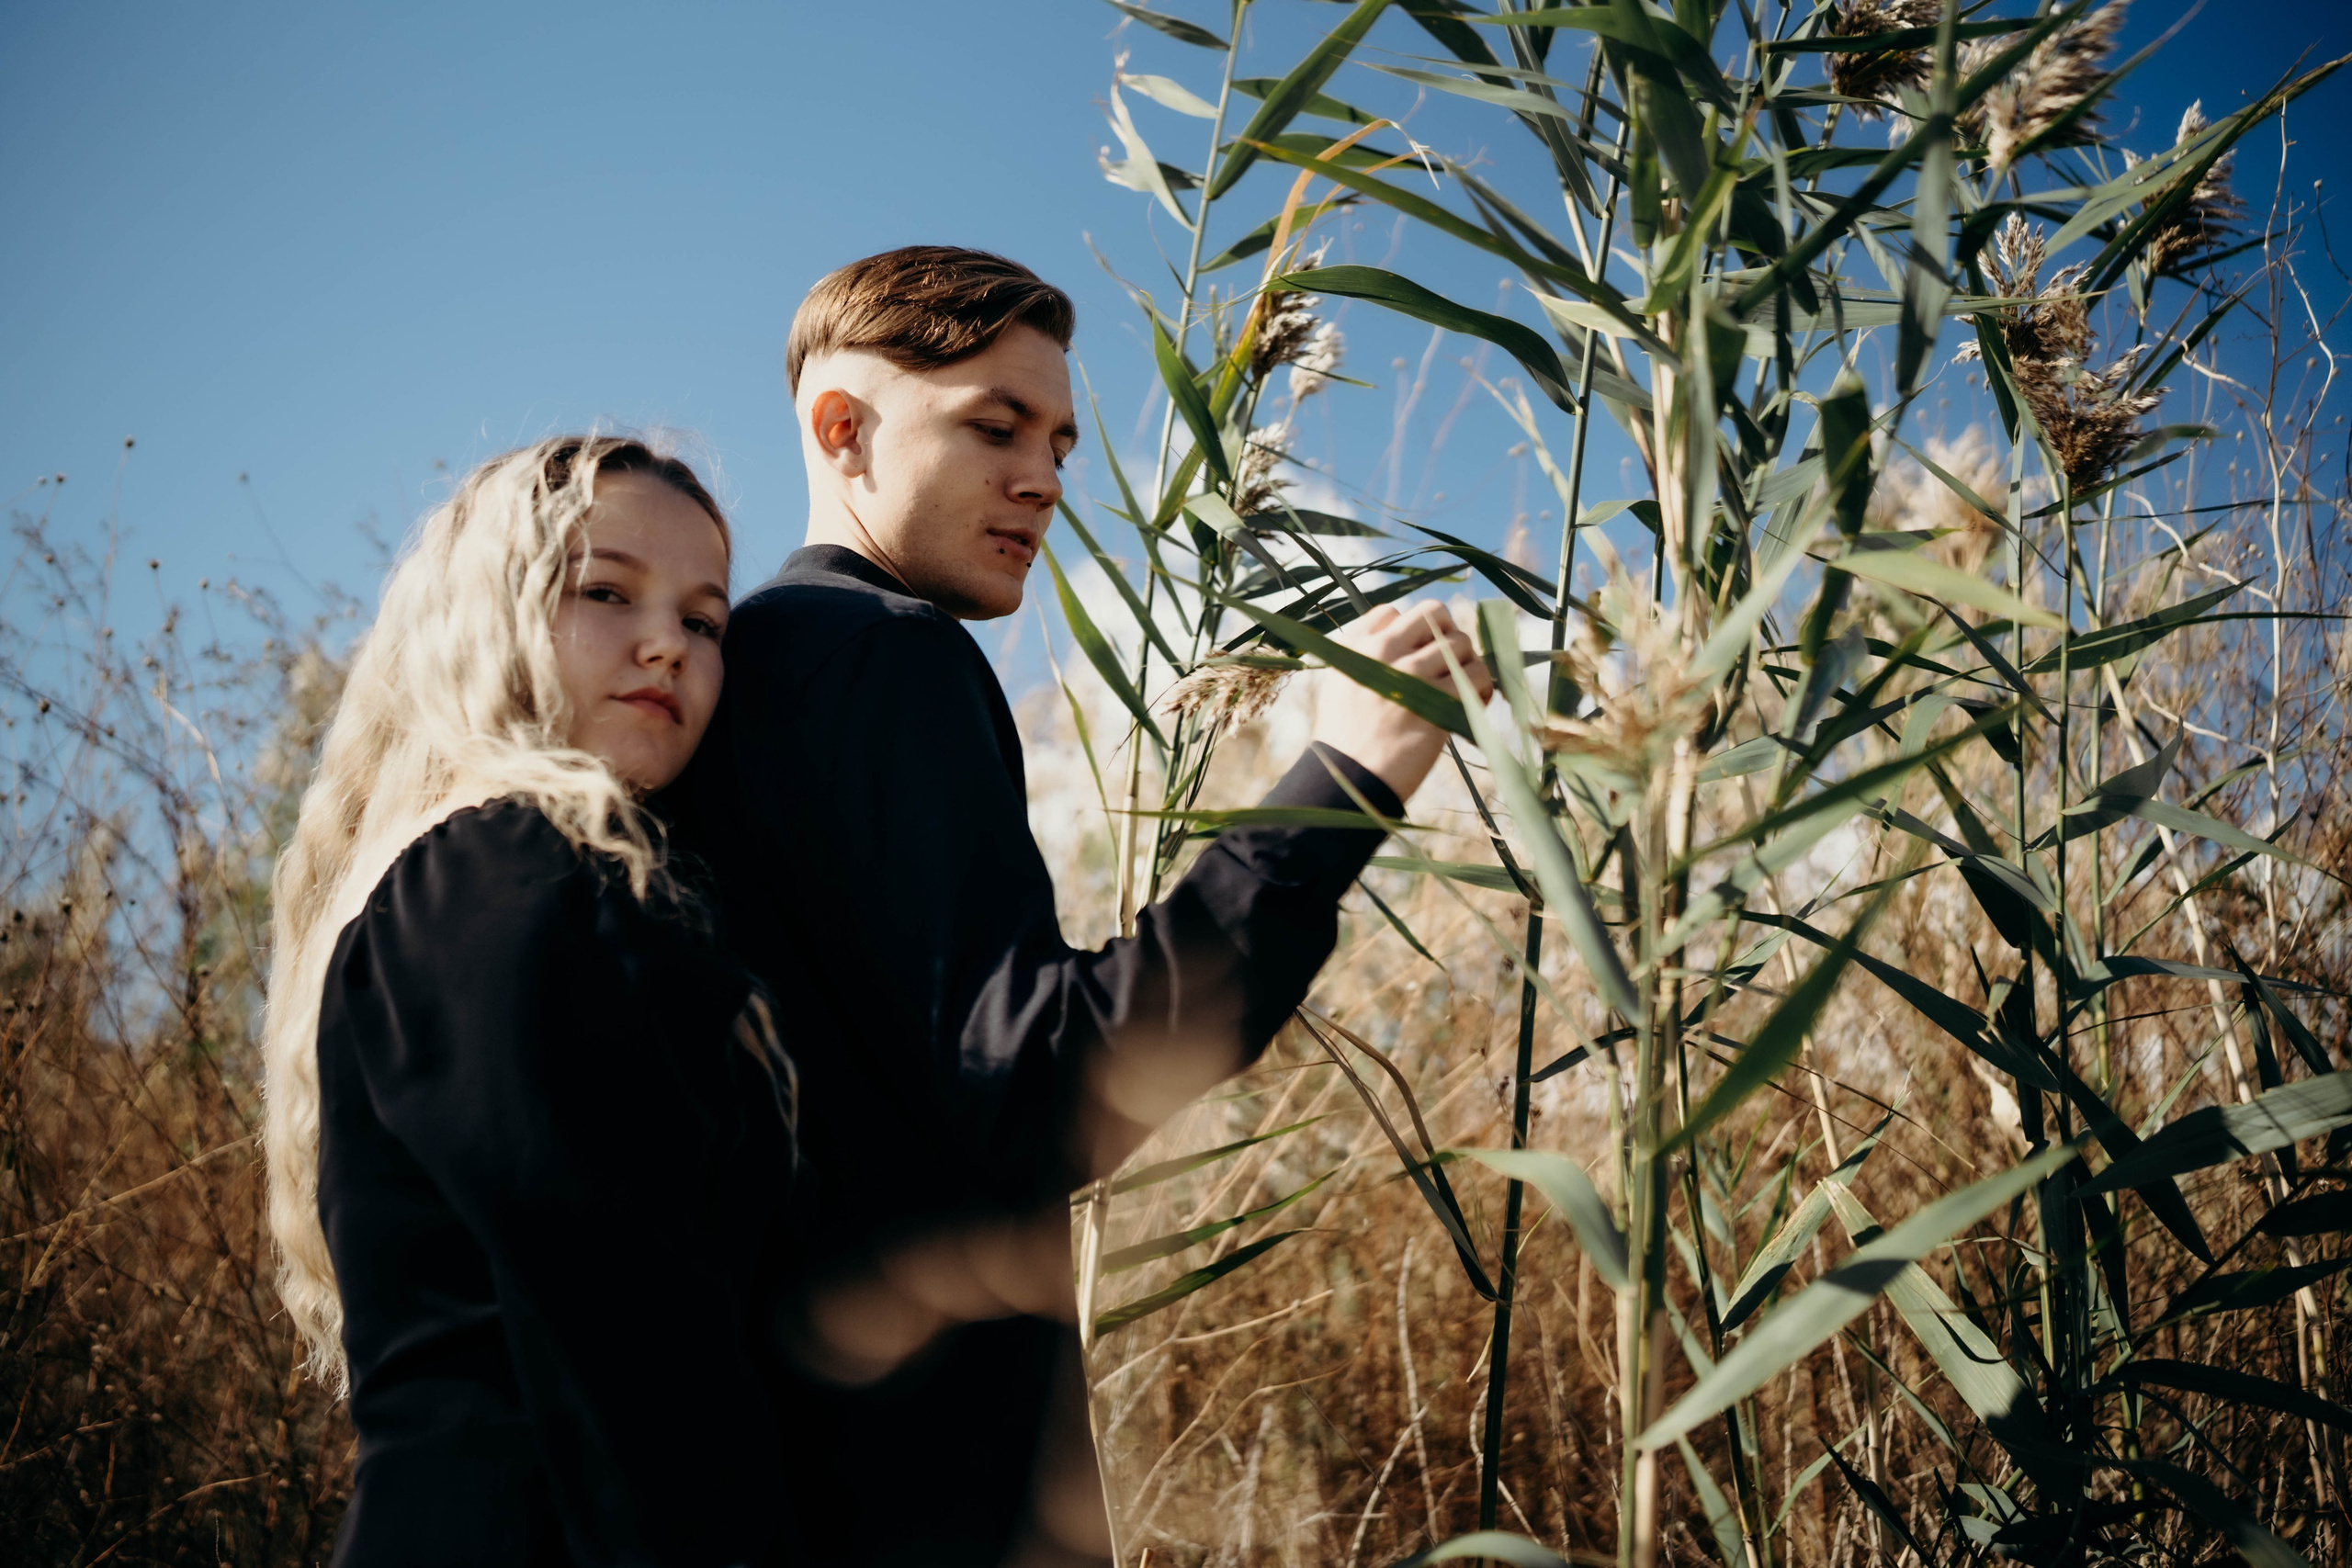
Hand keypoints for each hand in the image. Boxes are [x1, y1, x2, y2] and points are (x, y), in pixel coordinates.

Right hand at [1309, 601, 1493, 803]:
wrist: (1349, 779)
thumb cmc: (1344, 740)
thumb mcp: (1339, 685)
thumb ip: (1364, 657)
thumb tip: (1404, 642)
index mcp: (1356, 646)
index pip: (1393, 611)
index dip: (1410, 631)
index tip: (1415, 654)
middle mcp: (1384, 651)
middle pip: (1433, 612)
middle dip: (1446, 633)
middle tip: (1447, 662)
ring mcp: (1412, 674)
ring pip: (1461, 642)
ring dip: (1468, 662)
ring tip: (1464, 687)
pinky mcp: (1439, 701)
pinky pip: (1478, 675)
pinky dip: (1483, 687)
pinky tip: (1475, 702)